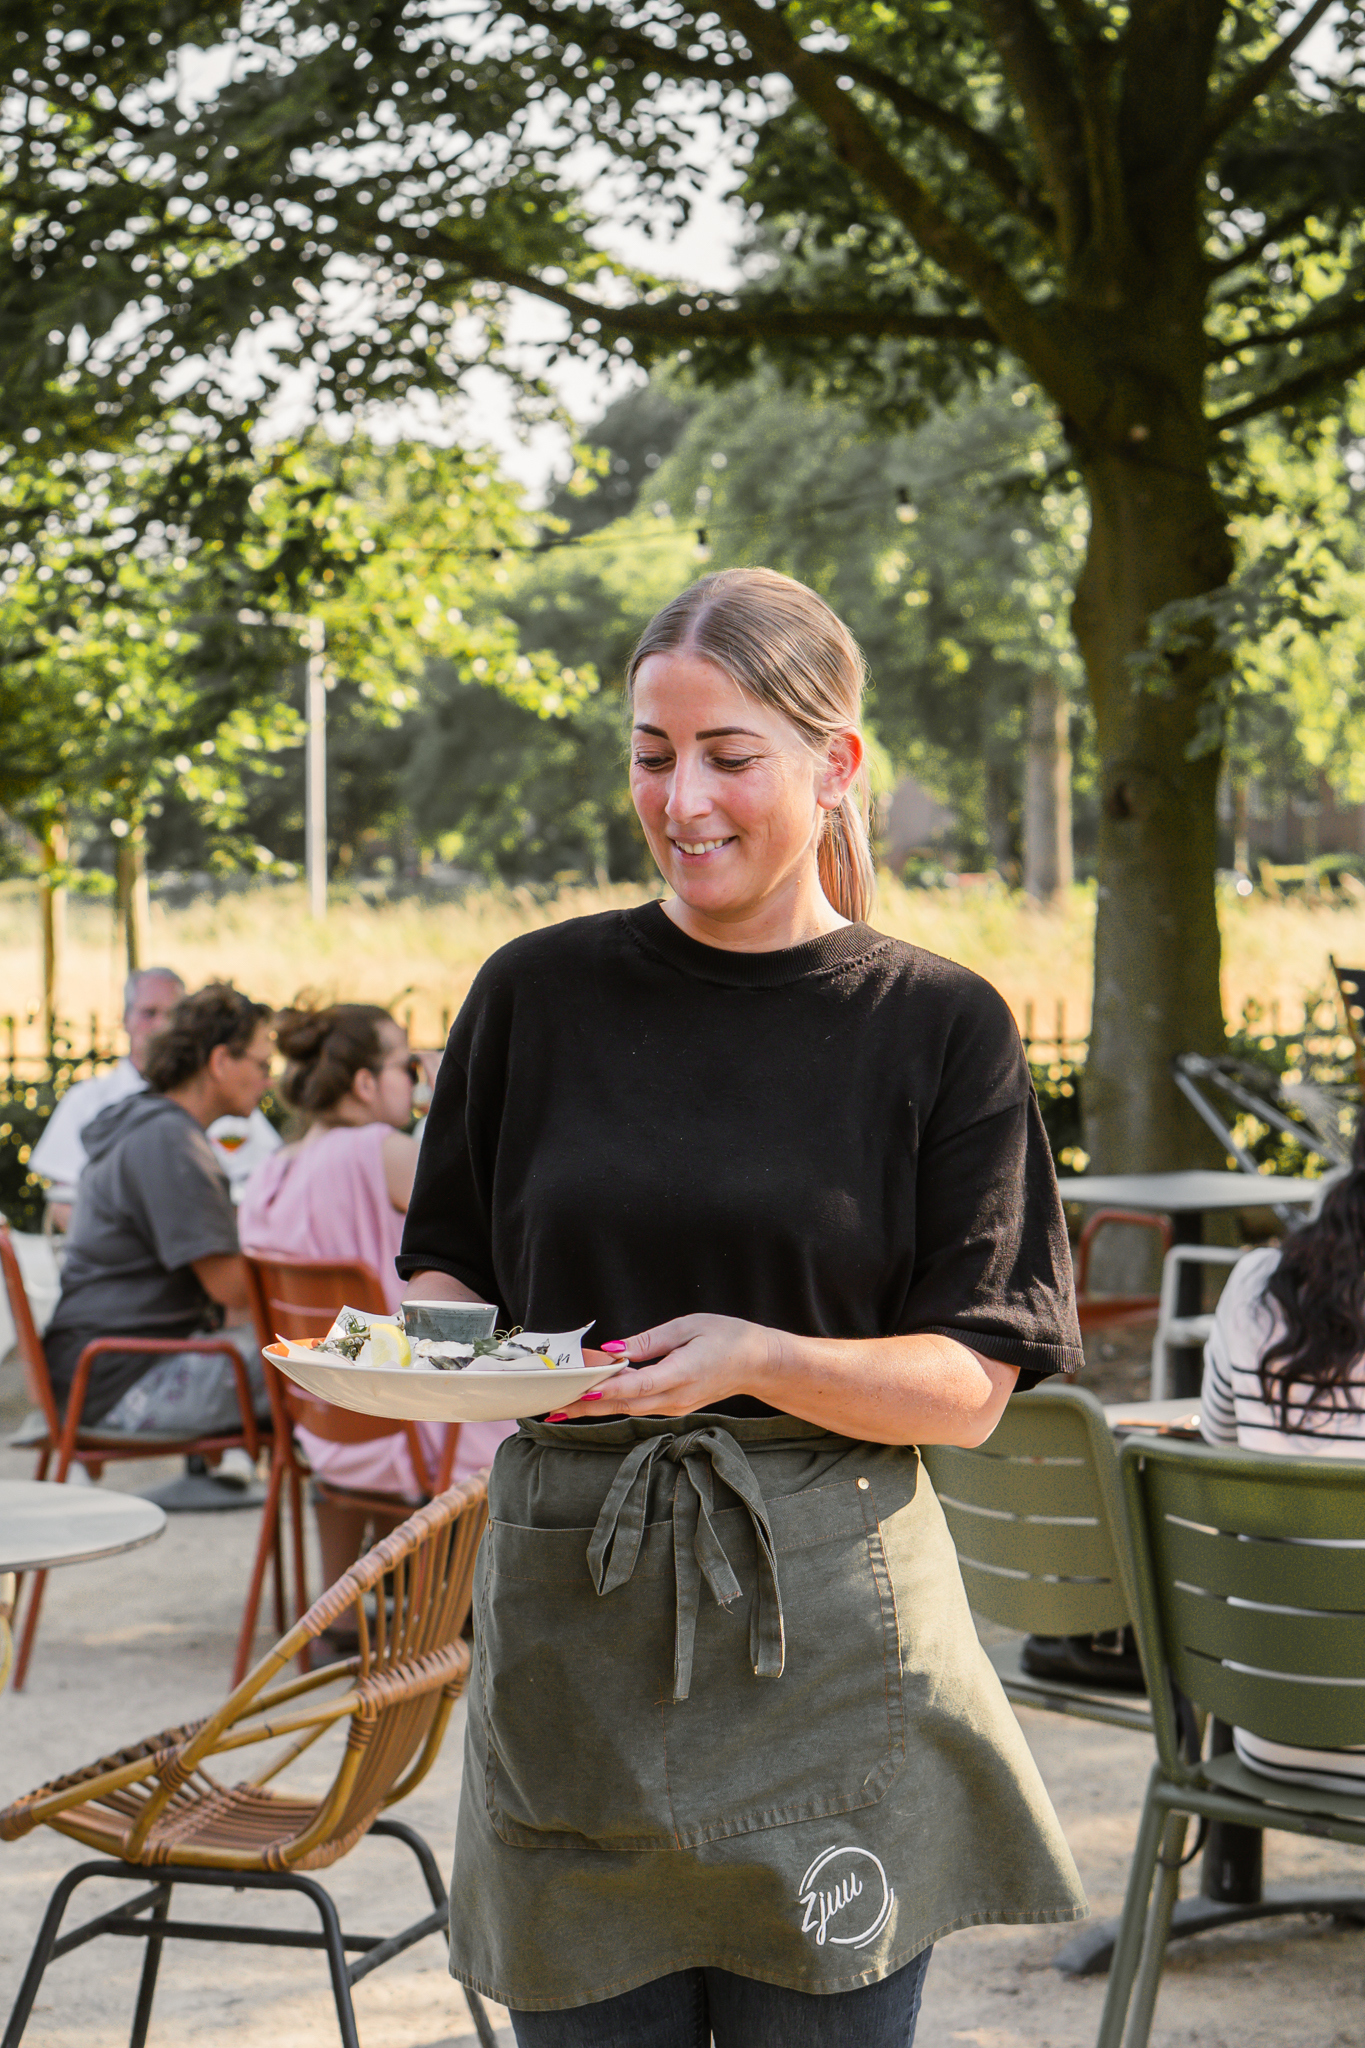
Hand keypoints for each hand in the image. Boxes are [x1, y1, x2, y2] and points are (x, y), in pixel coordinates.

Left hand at [546, 1314, 784, 1419]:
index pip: (634, 1385)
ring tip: (561, 1404)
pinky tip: (592, 1398)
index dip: (604, 1390)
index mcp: (680, 1374)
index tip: (576, 1393)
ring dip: (595, 1407)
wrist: (758, 1364)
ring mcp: (674, 1406)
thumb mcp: (688, 1327)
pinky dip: (613, 1402)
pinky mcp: (673, 1406)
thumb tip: (613, 1349)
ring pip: (627, 1408)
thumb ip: (649, 1341)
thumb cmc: (727, 1337)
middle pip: (623, 1404)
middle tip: (552, 1405)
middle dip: (586, 1406)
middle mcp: (674, 1397)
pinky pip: (638, 1406)